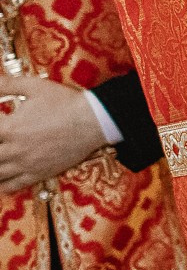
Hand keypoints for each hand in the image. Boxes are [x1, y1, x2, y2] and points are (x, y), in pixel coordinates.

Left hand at [0, 75, 111, 193]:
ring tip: (0, 156)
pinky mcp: (38, 173)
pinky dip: (1, 184)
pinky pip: (12, 185)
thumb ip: (7, 84)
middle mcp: (14, 149)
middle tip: (0, 139)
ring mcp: (26, 164)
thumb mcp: (35, 87)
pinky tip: (1, 178)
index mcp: (10, 128)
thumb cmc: (66, 102)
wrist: (93, 121)